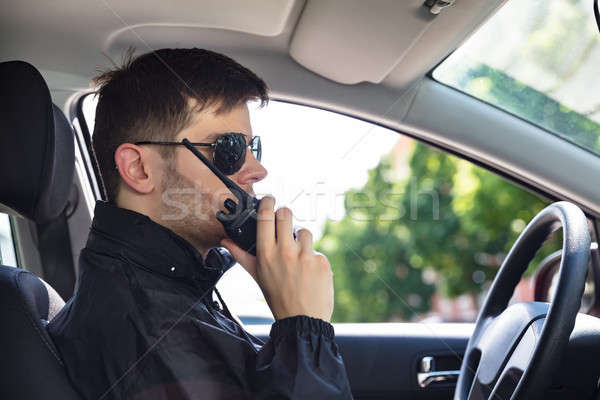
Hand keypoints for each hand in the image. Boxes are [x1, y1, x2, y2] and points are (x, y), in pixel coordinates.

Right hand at [221, 196, 333, 321]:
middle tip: (284, 222)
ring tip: (298, 257)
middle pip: (286, 214)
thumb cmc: (278, 297)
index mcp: (266, 254)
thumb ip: (241, 256)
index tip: (270, 199)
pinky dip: (313, 259)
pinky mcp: (321, 262)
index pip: (266, 217)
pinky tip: (309, 273)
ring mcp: (305, 256)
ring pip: (304, 231)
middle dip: (285, 214)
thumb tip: (225, 241)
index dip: (268, 203)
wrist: (302, 320)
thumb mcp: (257, 276)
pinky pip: (317, 251)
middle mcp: (285, 252)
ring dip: (301, 240)